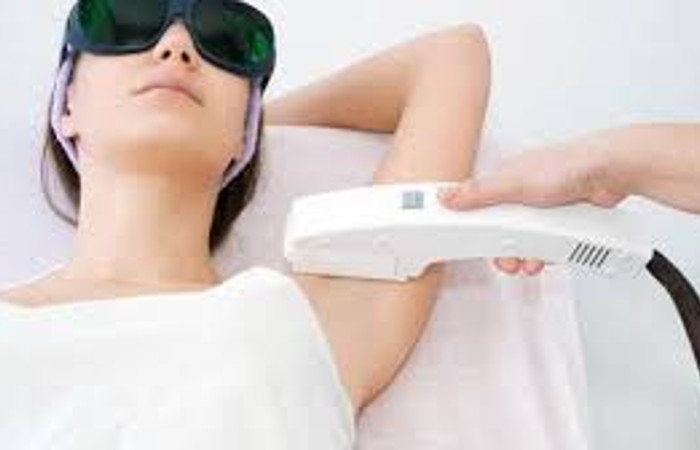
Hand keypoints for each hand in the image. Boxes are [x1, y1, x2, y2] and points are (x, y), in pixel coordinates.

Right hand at [436, 139, 626, 275]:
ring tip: (530, 261)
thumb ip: (477, 193)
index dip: (475, 229)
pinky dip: (548, 252)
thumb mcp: (513, 182)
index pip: (479, 209)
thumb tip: (446, 197)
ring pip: (526, 240)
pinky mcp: (562, 221)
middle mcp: (522, 193)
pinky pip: (548, 243)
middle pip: (502, 231)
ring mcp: (543, 209)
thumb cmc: (567, 166)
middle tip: (506, 260)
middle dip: (504, 250)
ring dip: (527, 255)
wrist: (610, 173)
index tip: (474, 244)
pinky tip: (549, 254)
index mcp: (505, 180)